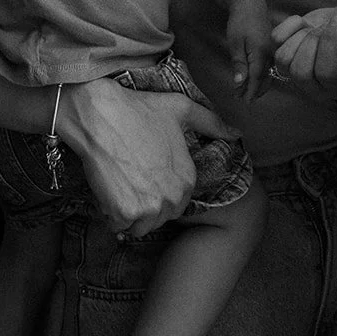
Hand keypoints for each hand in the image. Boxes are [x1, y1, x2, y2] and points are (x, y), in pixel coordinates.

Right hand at [58, 78, 240, 236]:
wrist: (100, 115)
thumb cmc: (139, 110)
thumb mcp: (181, 109)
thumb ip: (211, 123)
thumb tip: (236, 134)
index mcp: (187, 180)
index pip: (174, 203)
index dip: (156, 191)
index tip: (143, 174)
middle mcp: (172, 198)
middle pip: (157, 218)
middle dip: (143, 205)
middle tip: (129, 178)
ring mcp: (149, 208)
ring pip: (138, 226)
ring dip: (127, 213)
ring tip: (119, 184)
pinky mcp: (124, 213)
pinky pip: (117, 226)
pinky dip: (110, 214)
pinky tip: (107, 189)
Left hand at [226, 0, 272, 101]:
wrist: (250, 3)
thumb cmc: (240, 21)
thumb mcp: (235, 43)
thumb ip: (239, 64)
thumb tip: (240, 83)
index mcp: (262, 52)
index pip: (257, 78)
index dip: (250, 91)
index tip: (244, 101)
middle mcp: (271, 53)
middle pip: (264, 78)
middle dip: (253, 90)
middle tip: (240, 99)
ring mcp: (273, 50)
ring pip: (267, 73)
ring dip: (256, 83)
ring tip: (243, 91)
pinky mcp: (272, 47)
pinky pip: (268, 66)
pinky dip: (261, 75)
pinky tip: (253, 78)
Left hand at [271, 4, 336, 117]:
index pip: (326, 74)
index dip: (329, 46)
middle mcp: (316, 84)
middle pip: (299, 71)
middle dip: (312, 42)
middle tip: (325, 27)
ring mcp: (298, 68)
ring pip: (283, 59)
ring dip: (298, 36)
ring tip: (314, 27)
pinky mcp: (288, 50)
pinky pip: (275, 42)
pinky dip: (287, 27)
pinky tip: (303, 23)